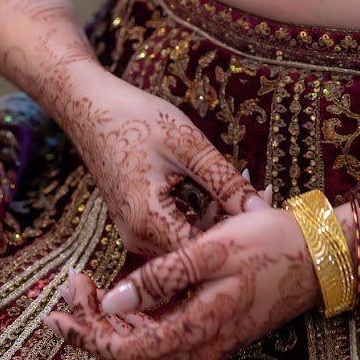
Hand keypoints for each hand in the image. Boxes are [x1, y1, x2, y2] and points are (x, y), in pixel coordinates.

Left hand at [44, 208, 319, 359]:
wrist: (324, 254)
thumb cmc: (270, 244)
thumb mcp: (211, 250)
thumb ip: (160, 277)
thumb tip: (107, 303)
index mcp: (195, 331)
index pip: (122, 351)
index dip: (83, 334)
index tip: (56, 308)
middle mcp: (200, 346)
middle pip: (130, 351)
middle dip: (92, 323)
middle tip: (70, 283)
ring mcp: (210, 340)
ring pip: (147, 341)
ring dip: (113, 318)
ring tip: (88, 283)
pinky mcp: (217, 327)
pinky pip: (167, 331)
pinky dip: (139, 315)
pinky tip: (127, 290)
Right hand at [59, 68, 268, 255]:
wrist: (89, 108)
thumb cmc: (136, 119)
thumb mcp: (189, 146)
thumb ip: (226, 182)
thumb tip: (262, 209)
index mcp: (149, 221)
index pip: (205, 251)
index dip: (240, 235)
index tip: (270, 214)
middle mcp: (137, 238)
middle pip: (198, 250)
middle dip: (233, 226)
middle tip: (268, 196)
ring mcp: (134, 233)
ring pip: (188, 242)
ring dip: (219, 221)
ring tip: (254, 191)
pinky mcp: (136, 224)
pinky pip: (175, 231)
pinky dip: (201, 215)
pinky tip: (223, 193)